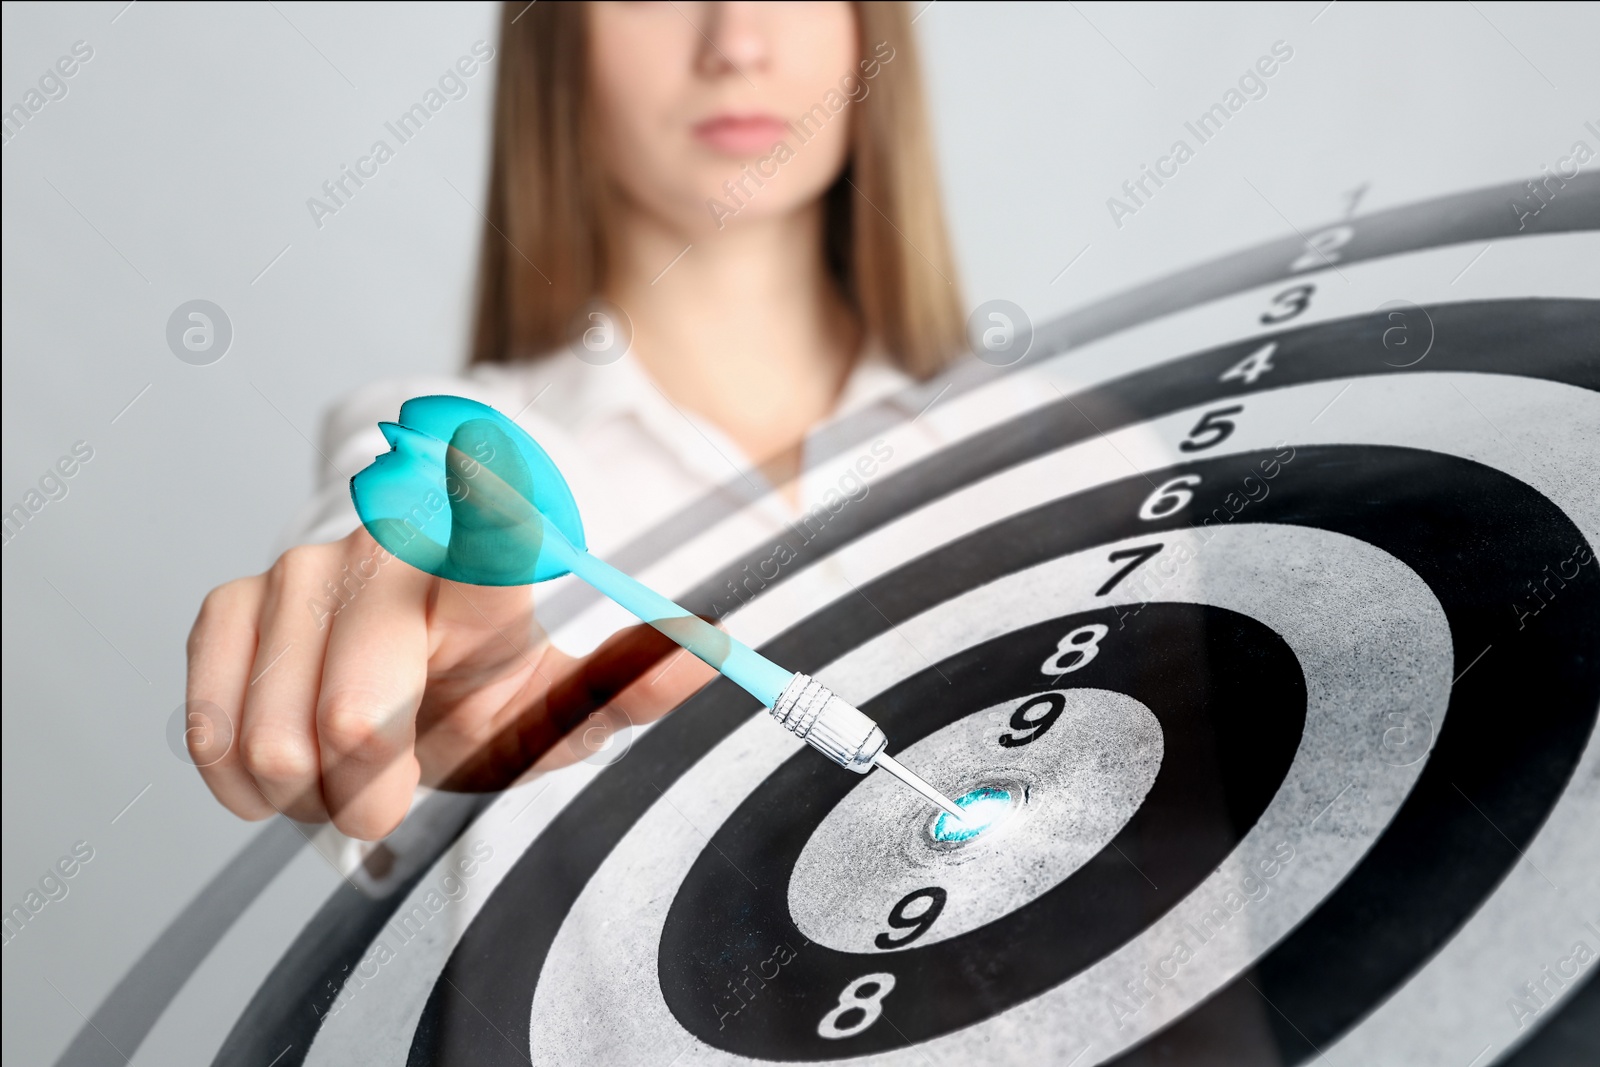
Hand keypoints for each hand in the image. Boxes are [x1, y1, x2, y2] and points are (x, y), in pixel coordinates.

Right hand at [185, 527, 712, 839]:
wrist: (396, 678)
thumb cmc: (481, 692)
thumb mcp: (560, 703)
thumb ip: (629, 685)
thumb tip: (713, 653)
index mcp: (483, 568)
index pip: (489, 531)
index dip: (485, 513)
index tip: (485, 467)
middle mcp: (386, 552)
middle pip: (364, 708)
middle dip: (379, 784)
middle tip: (394, 789)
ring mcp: (299, 572)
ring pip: (283, 737)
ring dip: (315, 790)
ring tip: (347, 773)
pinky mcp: (229, 606)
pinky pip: (212, 729)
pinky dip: (247, 780)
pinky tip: (285, 773)